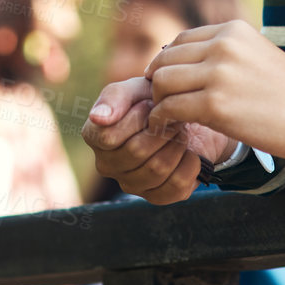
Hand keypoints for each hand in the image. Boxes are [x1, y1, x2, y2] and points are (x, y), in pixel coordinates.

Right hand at [80, 78, 233, 204]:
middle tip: (172, 117)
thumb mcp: (136, 88)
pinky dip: (189, 164)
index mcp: (95, 137)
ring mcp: (131, 184)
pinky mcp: (156, 197)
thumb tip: (98, 118)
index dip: (137, 118)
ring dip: (176, 144)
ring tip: (179, 132)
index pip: (109, 137)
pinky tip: (188, 151)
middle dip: (161, 129)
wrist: (187, 116)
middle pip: (135, 152)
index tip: (150, 104)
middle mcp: (107, 164)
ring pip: (157, 169)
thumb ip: (114, 97)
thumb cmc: (155, 99)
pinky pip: (176, 185)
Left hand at [145, 21, 284, 161]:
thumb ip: (225, 54)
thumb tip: (187, 66)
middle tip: (161, 101)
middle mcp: (223, 45)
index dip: (167, 62)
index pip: (181, 40)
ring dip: (158, 101)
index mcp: (233, 30)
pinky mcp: (215, 105)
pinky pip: (170, 108)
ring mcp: (218, 74)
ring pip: (163, 82)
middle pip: (166, 59)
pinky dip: (162, 118)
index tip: (165, 81)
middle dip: (158, 81)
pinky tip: (168, 126)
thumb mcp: (257, 55)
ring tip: (165, 115)